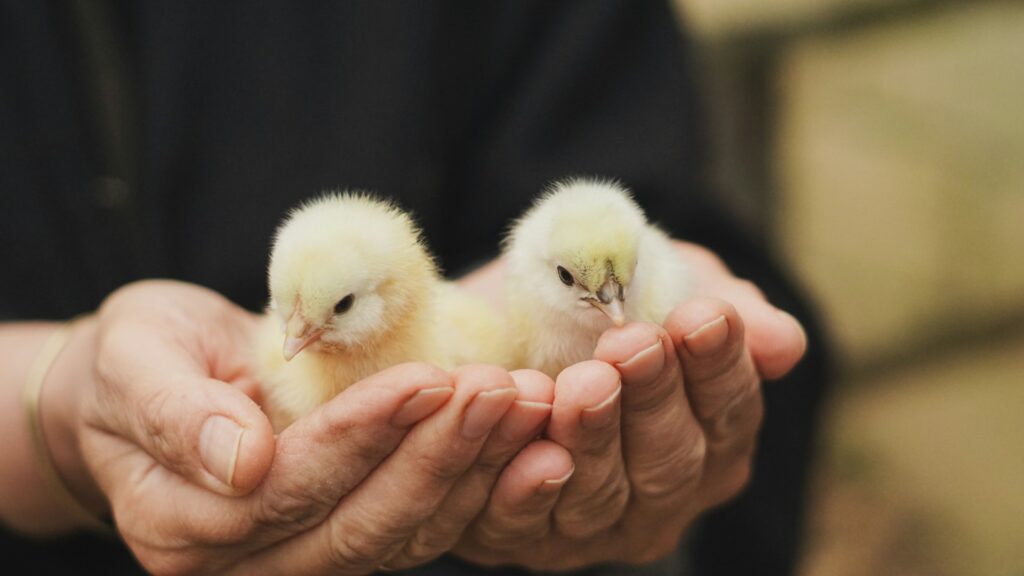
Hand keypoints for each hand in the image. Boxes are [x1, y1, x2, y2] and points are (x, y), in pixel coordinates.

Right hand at [46, 280, 545, 573]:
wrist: (150, 386)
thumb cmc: (137, 361)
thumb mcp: (136, 359)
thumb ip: (176, 412)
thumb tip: (241, 463)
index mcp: (183, 523)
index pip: (289, 487)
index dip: (362, 436)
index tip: (430, 378)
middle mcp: (248, 561)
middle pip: (360, 524)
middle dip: (440, 454)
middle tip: (504, 389)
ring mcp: (303, 557)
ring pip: (405, 533)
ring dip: (476, 469)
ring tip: (529, 404)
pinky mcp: (349, 536)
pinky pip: (422, 524)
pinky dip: (480, 481)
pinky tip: (527, 435)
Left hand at [453, 243, 805, 568]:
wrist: (498, 328)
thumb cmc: (598, 310)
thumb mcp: (664, 287)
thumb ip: (724, 310)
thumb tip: (784, 343)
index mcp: (713, 441)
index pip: (729, 411)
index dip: (718, 365)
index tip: (701, 315)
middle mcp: (662, 498)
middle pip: (670, 461)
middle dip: (653, 398)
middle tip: (633, 344)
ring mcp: (594, 527)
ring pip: (601, 497)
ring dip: (592, 438)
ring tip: (579, 385)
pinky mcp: (523, 537)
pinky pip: (522, 522)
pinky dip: (522, 483)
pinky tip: (524, 436)